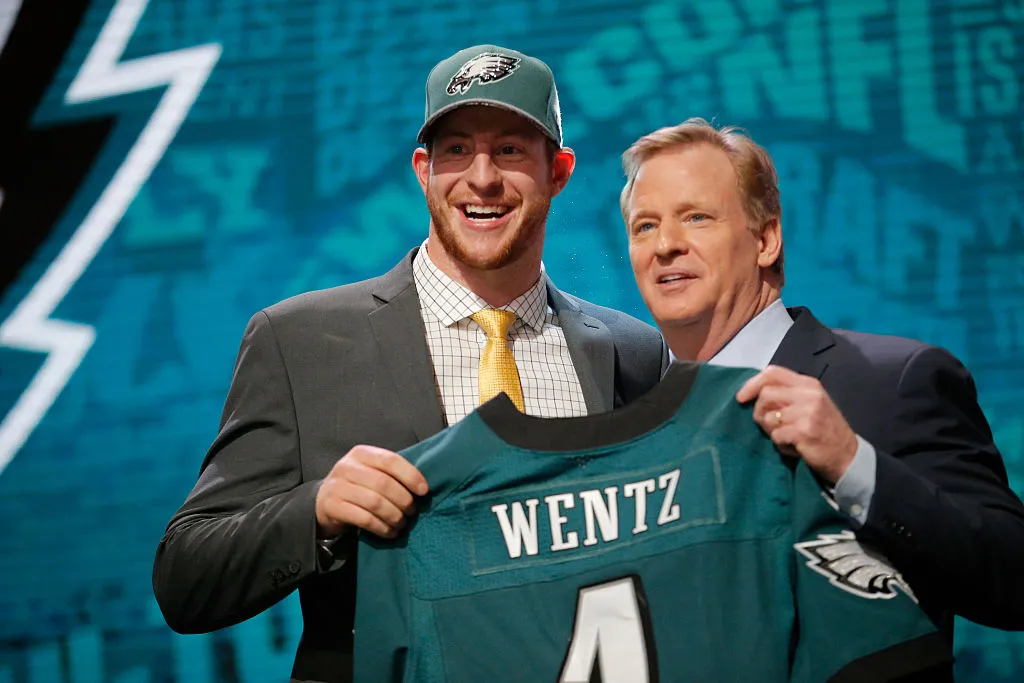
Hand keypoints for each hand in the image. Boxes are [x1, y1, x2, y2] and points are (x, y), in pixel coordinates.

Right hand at [315, 445, 429, 538]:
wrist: (324, 502)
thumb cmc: (357, 486)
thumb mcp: (370, 472)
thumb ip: (391, 474)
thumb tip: (422, 488)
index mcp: (361, 454)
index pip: (390, 460)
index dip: (411, 475)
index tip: (424, 491)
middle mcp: (347, 466)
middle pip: (384, 484)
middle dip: (403, 500)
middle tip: (412, 512)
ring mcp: (337, 486)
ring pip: (375, 502)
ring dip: (394, 516)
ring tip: (402, 523)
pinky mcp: (332, 506)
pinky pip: (364, 519)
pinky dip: (381, 528)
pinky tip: (390, 532)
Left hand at [735, 365, 858, 484]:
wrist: (848, 456)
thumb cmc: (825, 430)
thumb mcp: (810, 404)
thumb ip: (787, 394)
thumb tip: (753, 393)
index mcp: (809, 384)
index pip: (772, 373)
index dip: (752, 384)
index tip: (741, 398)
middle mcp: (809, 394)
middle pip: (765, 395)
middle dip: (759, 412)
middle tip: (769, 426)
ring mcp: (808, 412)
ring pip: (768, 417)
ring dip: (772, 432)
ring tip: (787, 437)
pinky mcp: (804, 431)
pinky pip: (776, 436)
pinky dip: (780, 445)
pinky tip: (794, 447)